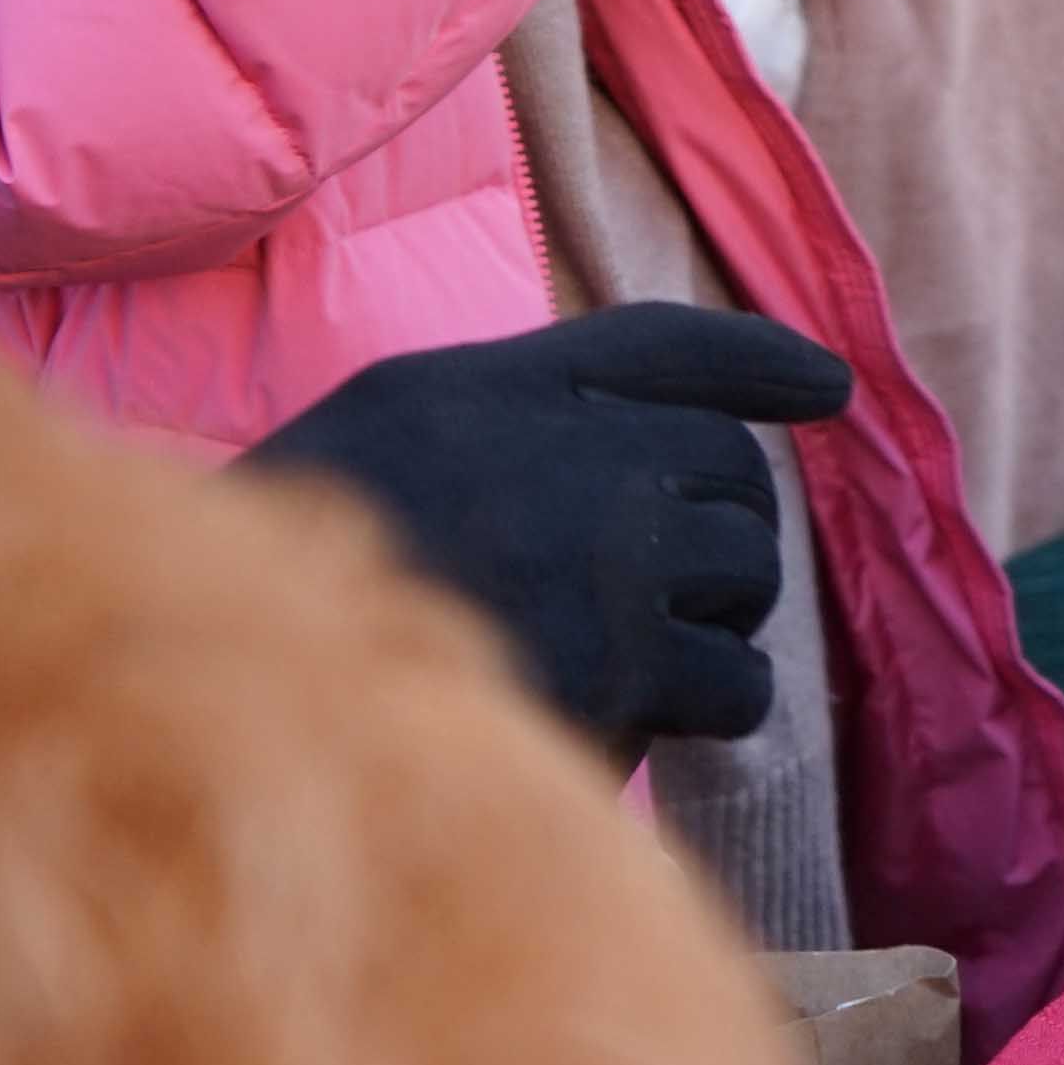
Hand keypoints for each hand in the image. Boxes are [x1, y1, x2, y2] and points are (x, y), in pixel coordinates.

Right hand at [242, 307, 855, 755]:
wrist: (236, 690)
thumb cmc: (286, 592)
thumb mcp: (375, 449)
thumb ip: (499, 425)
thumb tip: (644, 448)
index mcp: (484, 387)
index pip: (658, 345)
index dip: (755, 362)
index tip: (827, 385)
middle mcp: (560, 448)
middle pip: (726, 467)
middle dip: (720, 529)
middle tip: (670, 592)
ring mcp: (602, 550)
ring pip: (747, 566)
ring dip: (720, 615)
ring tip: (647, 652)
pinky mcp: (623, 660)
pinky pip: (738, 678)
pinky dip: (714, 705)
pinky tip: (655, 718)